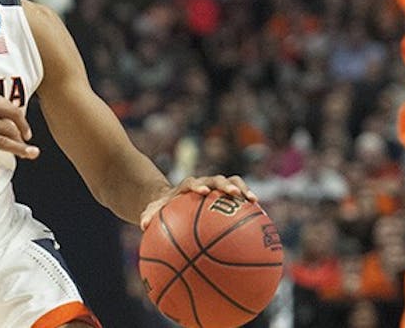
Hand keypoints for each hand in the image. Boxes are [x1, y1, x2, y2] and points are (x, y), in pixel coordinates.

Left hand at [139, 175, 255, 230]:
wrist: (172, 201)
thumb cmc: (163, 208)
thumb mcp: (153, 211)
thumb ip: (149, 216)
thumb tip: (142, 225)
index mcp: (186, 187)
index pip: (192, 182)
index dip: (198, 185)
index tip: (203, 192)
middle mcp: (203, 184)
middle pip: (216, 179)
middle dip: (225, 185)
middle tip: (235, 194)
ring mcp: (216, 189)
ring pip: (232, 183)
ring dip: (243, 189)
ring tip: (255, 202)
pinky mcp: (225, 196)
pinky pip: (239, 198)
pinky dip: (248, 205)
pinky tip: (262, 218)